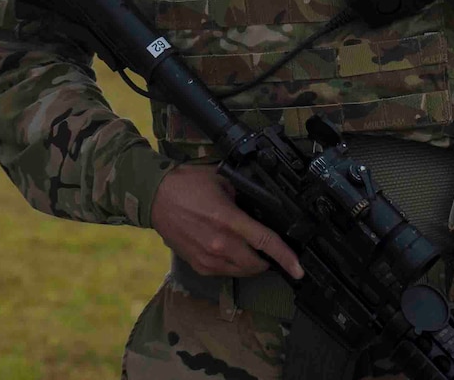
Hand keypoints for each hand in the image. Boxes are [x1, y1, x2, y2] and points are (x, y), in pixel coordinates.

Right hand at [151, 165, 302, 280]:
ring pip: (242, 271)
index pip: (265, 242)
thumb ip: (243, 196)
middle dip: (269, 261)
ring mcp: (208, 257)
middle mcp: (219, 243)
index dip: (286, 257)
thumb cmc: (186, 185)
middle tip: (271, 252)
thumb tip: (260, 206)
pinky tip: (230, 251)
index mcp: (228, 220)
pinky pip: (225, 272)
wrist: (154, 197)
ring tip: (250, 251)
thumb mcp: (221, 181)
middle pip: (257, 264)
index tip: (299, 269)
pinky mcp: (198, 264)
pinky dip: (233, 265)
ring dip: (251, 265)